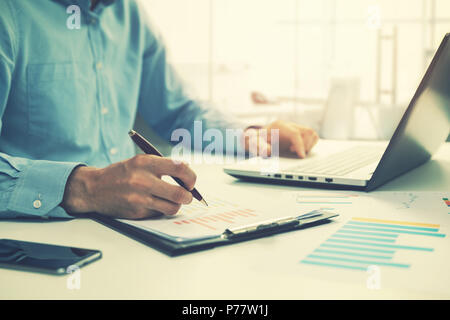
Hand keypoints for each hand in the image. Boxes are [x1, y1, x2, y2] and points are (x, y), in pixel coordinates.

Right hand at [61, 155, 196, 218]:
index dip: (191, 177)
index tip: (190, 181)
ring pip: (172, 207)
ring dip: (176, 205)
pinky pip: (159, 213)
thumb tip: (188, 174)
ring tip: (171, 201)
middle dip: (188, 196)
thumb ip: (163, 166)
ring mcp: (139, 198)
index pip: (180, 168)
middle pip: (180, 193)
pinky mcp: (137, 212)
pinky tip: (152, 204)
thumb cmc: (122, 174)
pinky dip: (160, 210)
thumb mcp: (140, 162)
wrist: (94, 188)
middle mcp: (143, 180)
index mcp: (146, 162)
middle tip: (187, 196)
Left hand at [243, 120, 318, 157]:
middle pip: (307, 131)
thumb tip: (268, 151)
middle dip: (304, 145)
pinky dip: (309, 144)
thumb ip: (260, 147)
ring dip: (308, 144)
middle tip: (293, 152)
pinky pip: (311, 136)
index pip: (294, 133)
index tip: (301, 156)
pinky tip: (299, 150)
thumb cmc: (256, 141)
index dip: (300, 145)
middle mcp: (289, 125)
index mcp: (279, 126)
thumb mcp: (255, 144)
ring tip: (296, 152)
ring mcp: (294, 128)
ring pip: (311, 133)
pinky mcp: (298, 133)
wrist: (256, 137)